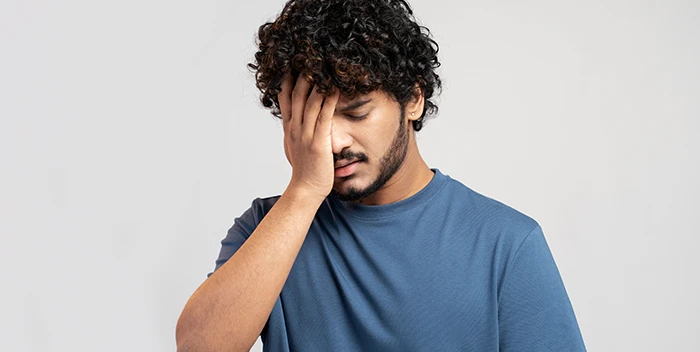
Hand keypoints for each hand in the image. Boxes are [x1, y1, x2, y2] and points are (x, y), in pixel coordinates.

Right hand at [279, 73, 339, 199]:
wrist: (305, 189)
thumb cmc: (304, 170)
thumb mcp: (294, 146)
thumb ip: (295, 131)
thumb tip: (295, 121)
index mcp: (289, 128)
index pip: (285, 97)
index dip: (288, 78)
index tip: (293, 63)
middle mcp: (294, 128)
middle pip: (296, 94)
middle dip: (302, 74)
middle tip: (307, 56)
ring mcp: (305, 134)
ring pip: (309, 102)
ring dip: (316, 82)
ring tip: (322, 65)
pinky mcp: (318, 142)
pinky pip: (324, 117)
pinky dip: (329, 101)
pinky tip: (335, 88)